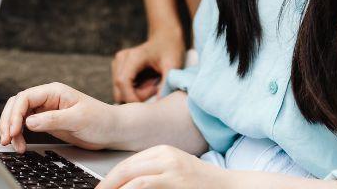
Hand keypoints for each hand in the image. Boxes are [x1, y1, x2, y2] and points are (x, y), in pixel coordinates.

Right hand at [0, 82, 119, 152]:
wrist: (112, 130)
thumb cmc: (101, 119)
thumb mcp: (78, 119)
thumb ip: (53, 119)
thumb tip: (28, 122)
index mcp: (54, 91)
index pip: (26, 97)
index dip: (15, 114)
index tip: (14, 131)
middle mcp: (47, 98)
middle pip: (17, 105)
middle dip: (8, 121)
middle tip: (7, 140)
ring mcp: (46, 110)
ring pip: (19, 115)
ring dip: (12, 129)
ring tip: (14, 146)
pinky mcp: (46, 122)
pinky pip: (25, 125)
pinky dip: (20, 134)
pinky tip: (20, 144)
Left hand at [97, 145, 231, 188]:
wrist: (230, 186)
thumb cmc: (201, 184)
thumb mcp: (175, 172)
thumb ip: (153, 174)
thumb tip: (126, 185)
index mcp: (162, 151)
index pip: (127, 164)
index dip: (109, 179)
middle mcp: (165, 156)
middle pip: (125, 169)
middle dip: (107, 185)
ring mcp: (171, 168)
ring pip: (132, 179)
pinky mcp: (176, 180)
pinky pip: (144, 186)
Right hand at [111, 29, 184, 102]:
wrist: (166, 37)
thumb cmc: (170, 49)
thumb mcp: (173, 65)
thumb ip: (166, 83)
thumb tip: (158, 102)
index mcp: (132, 57)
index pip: (122, 82)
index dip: (132, 97)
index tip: (148, 105)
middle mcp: (121, 59)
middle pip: (120, 90)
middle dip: (137, 96)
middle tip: (155, 87)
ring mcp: (118, 64)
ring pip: (120, 92)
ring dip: (136, 94)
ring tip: (153, 83)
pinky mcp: (119, 69)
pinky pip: (122, 89)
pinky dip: (135, 91)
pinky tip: (148, 82)